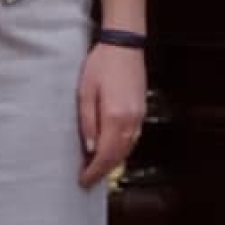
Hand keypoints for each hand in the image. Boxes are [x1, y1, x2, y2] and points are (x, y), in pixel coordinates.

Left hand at [77, 43, 146, 187]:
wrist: (124, 44)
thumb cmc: (101, 63)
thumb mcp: (85, 91)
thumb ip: (87, 122)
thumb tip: (90, 148)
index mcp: (114, 117)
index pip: (104, 155)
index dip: (93, 171)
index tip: (83, 181)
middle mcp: (130, 121)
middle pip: (118, 156)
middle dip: (103, 171)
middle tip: (88, 178)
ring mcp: (138, 116)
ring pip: (126, 149)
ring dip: (112, 161)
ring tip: (96, 166)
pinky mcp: (141, 110)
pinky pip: (132, 138)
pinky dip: (121, 149)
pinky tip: (111, 148)